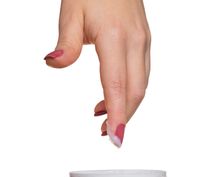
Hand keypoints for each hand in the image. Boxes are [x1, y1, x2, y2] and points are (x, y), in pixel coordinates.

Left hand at [44, 0, 150, 146]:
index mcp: (115, 37)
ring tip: (106, 117)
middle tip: (107, 133)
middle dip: (123, 118)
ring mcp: (143, 43)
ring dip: (126, 107)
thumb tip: (54, 63)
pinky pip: (142, 75)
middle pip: (135, 92)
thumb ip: (65, 42)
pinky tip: (114, 96)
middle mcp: (135, 43)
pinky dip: (129, 92)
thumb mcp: (71, 10)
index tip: (114, 137)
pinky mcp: (145, 43)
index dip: (117, 115)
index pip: (117, 86)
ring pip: (141, 86)